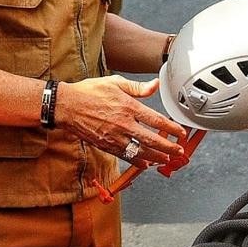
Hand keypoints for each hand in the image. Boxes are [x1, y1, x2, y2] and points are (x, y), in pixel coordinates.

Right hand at [55, 76, 187, 167]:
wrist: (67, 106)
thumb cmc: (89, 92)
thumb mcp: (115, 82)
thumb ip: (137, 87)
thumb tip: (155, 85)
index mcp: (128, 106)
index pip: (156, 120)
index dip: (171, 128)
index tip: (180, 133)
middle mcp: (124, 124)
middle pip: (152, 140)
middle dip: (168, 147)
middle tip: (179, 150)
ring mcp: (115, 137)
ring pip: (141, 151)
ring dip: (156, 157)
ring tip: (167, 159)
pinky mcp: (106, 145)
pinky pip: (126, 156)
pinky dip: (137, 161)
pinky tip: (145, 163)